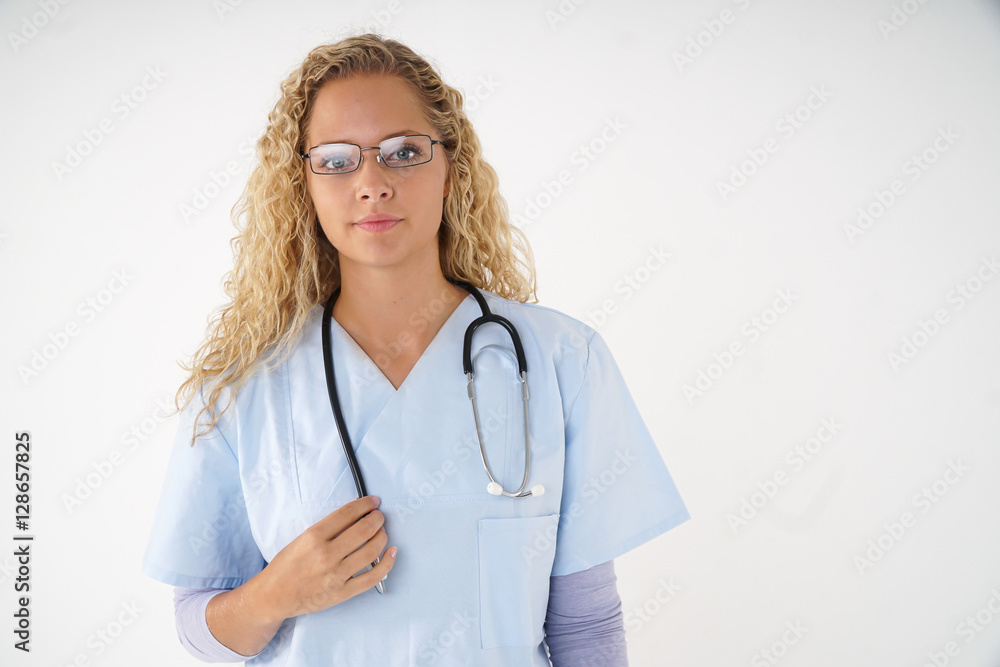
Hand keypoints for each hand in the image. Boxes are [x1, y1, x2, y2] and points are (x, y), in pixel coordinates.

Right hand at [257, 496, 395, 618]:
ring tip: (382, 532)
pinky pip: (372, 577)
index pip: (347, 514)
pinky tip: (392, 553)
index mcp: (314, 537)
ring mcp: (336, 575)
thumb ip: (327, 528)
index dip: (364, 504)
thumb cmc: (286, 566)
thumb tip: (354, 512)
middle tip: (379, 516)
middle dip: (377, 518)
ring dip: (382, 537)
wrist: (274, 596)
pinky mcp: (342, 592)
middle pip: (364, 530)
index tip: (373, 501)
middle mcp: (326, 555)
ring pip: (371, 551)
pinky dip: (387, 563)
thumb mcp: (301, 538)